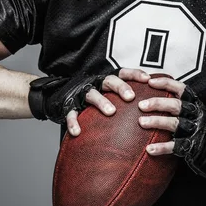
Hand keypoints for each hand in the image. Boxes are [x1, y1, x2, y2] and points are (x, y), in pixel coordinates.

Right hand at [29, 68, 149, 135]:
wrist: (56, 96)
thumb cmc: (91, 99)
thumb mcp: (106, 94)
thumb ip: (123, 98)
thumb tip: (149, 105)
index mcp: (106, 81)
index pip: (122, 73)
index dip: (135, 74)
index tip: (147, 79)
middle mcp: (95, 84)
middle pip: (109, 80)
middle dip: (121, 87)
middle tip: (131, 97)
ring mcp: (81, 94)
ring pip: (92, 95)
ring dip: (102, 102)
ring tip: (111, 112)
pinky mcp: (68, 105)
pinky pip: (70, 113)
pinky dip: (73, 122)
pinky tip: (77, 132)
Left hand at [138, 76, 205, 182]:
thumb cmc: (198, 127)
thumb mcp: (192, 111)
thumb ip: (177, 103)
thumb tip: (152, 91)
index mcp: (194, 104)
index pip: (181, 88)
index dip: (165, 83)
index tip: (149, 82)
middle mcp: (195, 115)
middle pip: (176, 105)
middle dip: (157, 103)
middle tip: (141, 105)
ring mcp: (194, 130)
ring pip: (175, 124)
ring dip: (157, 122)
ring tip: (141, 122)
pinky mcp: (192, 146)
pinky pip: (175, 146)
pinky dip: (162, 148)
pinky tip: (149, 149)